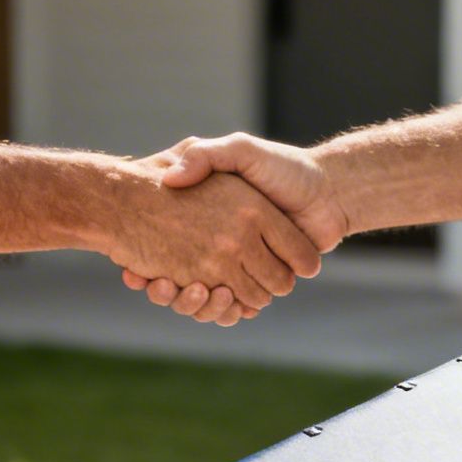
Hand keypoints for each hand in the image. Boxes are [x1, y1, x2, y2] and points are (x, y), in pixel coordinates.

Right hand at [121, 134, 347, 309]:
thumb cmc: (284, 168)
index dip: (148, 265)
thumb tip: (170, 178)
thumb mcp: (239, 151)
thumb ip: (206, 157)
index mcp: (212, 222)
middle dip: (168, 290)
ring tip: (179, 288)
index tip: (132, 269)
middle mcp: (222, 247)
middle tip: (155, 283)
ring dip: (190, 302)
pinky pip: (230, 308)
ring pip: (204, 301)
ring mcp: (238, 268)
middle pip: (183, 283)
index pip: (164, 247)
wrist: (328, 192)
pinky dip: (218, 311)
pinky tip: (204, 296)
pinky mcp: (257, 285)